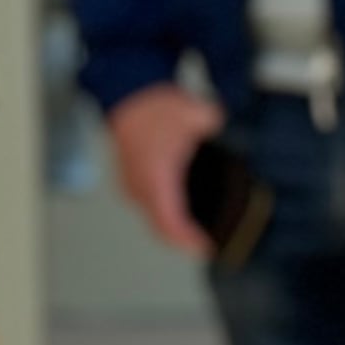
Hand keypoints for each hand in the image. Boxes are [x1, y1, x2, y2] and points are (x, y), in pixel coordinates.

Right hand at [106, 84, 220, 254]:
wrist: (128, 97)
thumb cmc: (155, 108)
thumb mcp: (192, 112)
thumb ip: (208, 123)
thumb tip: (216, 125)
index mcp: (154, 175)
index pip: (168, 219)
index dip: (186, 238)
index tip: (205, 247)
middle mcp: (140, 186)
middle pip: (160, 226)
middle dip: (183, 240)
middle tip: (208, 246)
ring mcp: (133, 185)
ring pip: (154, 218)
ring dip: (173, 230)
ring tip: (198, 236)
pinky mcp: (133, 182)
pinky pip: (151, 208)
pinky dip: (167, 217)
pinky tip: (185, 215)